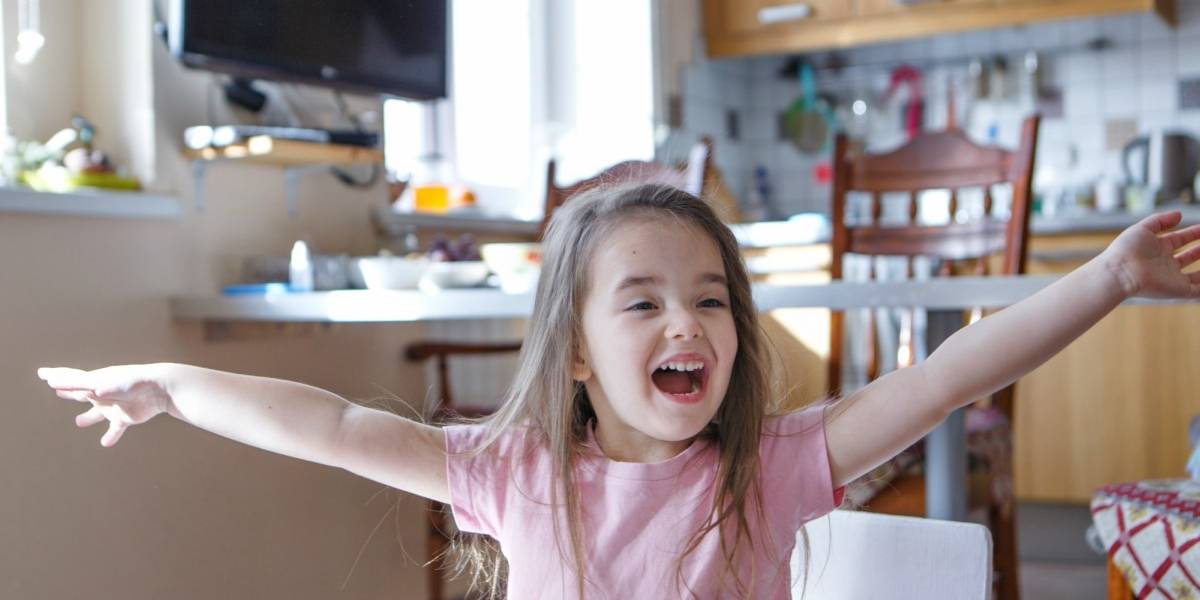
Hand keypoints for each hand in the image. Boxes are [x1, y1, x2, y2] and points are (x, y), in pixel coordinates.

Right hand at [37, 364, 173, 446]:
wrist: (161, 389)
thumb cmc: (132, 381)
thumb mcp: (101, 382)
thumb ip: (78, 384)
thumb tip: (54, 383)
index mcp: (95, 381)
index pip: (71, 378)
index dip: (56, 376)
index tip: (43, 373)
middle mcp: (102, 393)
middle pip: (81, 393)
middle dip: (69, 391)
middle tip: (56, 389)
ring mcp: (114, 406)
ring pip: (97, 413)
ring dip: (88, 417)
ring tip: (78, 421)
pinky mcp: (126, 418)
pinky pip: (115, 429)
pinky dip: (110, 436)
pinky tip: (105, 444)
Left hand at [1102, 211, 1199, 299]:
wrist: (1121, 272)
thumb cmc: (1126, 250)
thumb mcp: (1143, 228)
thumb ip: (1160, 220)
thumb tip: (1179, 214)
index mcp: (1157, 249)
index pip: (1180, 239)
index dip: (1194, 233)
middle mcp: (1166, 264)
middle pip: (1190, 255)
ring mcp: (1173, 278)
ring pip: (1198, 274)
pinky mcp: (1178, 290)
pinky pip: (1199, 290)